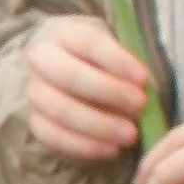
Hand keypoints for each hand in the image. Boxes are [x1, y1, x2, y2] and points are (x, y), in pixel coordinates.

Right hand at [22, 15, 149, 160]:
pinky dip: (85, 147)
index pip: (88, 42)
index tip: (143, 79)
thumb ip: (130, 67)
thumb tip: (149, 89)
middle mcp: (42, 60)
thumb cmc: (102, 63)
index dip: (116, 60)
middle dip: (109, 93)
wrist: (72, 76)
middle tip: (140, 106)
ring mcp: (35, 93)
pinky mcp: (35, 122)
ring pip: (61, 111)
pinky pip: (54, 138)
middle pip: (71, 76)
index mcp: (65, 34)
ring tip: (130, 136)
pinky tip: (111, 150)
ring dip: (99, 125)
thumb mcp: (117, 53)